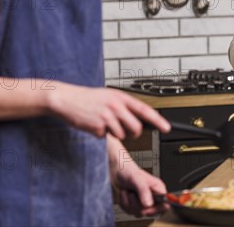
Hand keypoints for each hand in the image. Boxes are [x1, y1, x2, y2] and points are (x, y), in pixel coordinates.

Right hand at [47, 85, 170, 138]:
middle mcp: (116, 106)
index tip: (167, 128)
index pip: (145, 110)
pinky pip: (106, 137)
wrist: (66, 99)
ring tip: (103, 122)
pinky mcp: (97, 126)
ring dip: (114, 133)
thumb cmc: (88, 99)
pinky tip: (93, 124)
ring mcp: (107, 116)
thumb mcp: (109, 97)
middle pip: (136, 127)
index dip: (158, 120)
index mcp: (120, 97)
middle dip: (132, 133)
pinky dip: (100, 134)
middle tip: (123, 130)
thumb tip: (138, 119)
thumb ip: (123, 106)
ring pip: (122, 135)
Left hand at [112, 155, 168, 217]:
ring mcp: (143, 202)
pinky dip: (124, 203)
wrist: (117, 172)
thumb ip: (144, 191)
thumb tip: (149, 204)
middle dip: (137, 205)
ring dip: (129, 203)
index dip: (158, 209)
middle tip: (132, 195)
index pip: (164, 204)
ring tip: (128, 191)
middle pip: (150, 212)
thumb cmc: (129, 171)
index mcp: (158, 189)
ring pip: (138, 213)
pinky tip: (125, 194)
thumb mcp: (137, 179)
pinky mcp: (134, 206)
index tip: (147, 208)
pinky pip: (129, 211)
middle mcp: (152, 197)